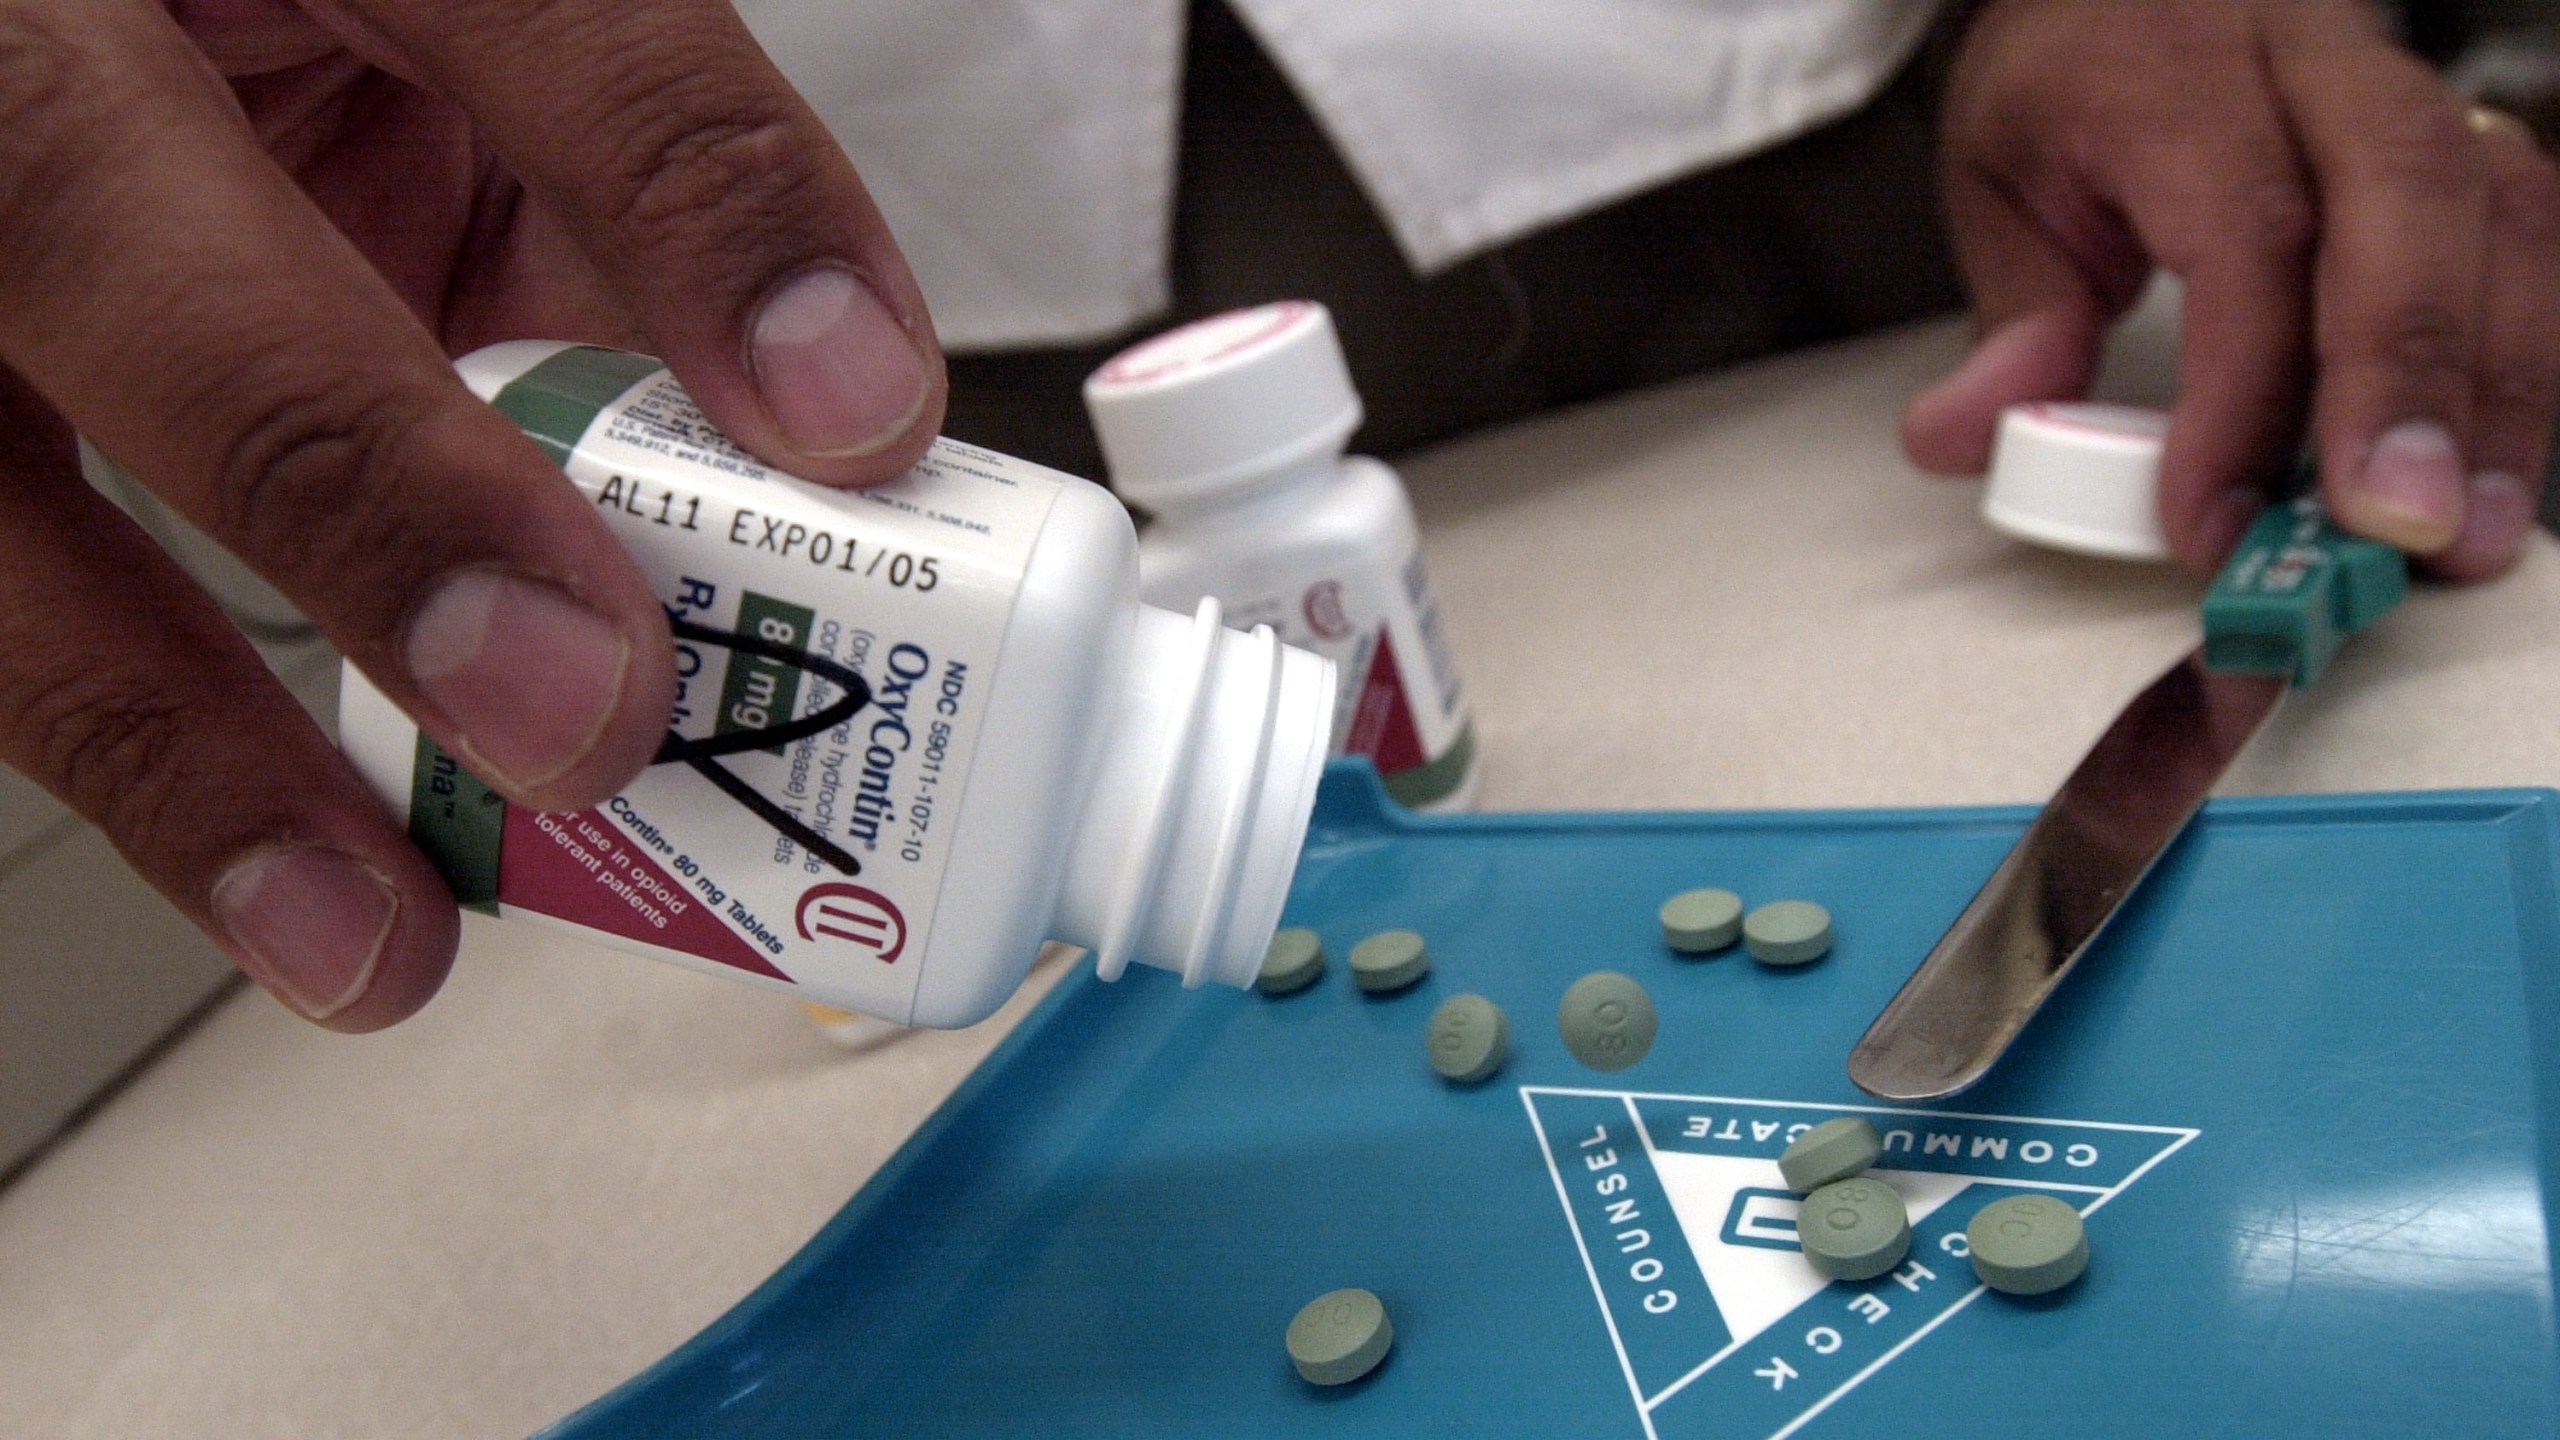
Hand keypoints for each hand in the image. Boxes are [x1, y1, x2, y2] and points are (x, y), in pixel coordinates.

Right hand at [0, 1, 944, 1028]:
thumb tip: (810, 417)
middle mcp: (29, 39)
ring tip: (362, 930)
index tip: (850, 411)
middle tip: (574, 707)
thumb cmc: (271, 11)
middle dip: (359, 485)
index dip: (684, 198)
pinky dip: (107, 723)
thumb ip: (601, 180)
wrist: (73, 13)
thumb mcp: (452, 31)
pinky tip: (245, 873)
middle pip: (102, 219)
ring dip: (168, 731)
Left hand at [1902, 0, 2557, 580]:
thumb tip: (1966, 437)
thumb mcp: (2000, 182)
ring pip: (2502, 217)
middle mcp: (2317, 68)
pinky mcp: (2466, 142)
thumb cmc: (2078, 81)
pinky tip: (2498, 464)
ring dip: (2496, 390)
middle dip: (2409, 380)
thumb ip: (2012, 319)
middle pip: (2408, 201)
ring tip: (2465, 534)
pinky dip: (2525, 357)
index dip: (2242, 393)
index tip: (2212, 520)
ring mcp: (2410, 94)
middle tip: (2392, 528)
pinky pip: (2533, 237)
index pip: (2244, 234)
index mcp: (2178, 78)